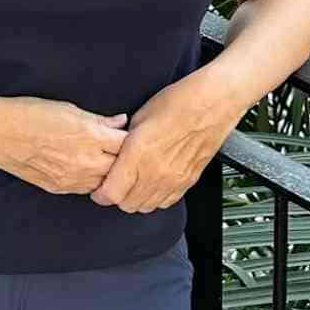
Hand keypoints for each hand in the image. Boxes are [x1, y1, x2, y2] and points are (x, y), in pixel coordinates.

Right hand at [0, 96, 129, 194]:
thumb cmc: (31, 113)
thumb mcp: (69, 109)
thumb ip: (98, 119)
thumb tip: (120, 122)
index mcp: (90, 135)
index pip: (126, 144)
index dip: (132, 140)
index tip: (134, 136)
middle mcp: (85, 160)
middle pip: (121, 167)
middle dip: (126, 160)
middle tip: (126, 153)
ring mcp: (73, 178)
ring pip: (105, 183)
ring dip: (109, 174)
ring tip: (108, 162)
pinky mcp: (60, 189)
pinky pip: (86, 189)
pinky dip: (92, 181)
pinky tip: (88, 169)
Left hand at [89, 66, 244, 212]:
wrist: (211, 104)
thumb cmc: (177, 102)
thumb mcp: (140, 116)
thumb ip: (125, 141)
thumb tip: (116, 152)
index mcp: (139, 154)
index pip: (112, 192)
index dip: (100, 193)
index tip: (98, 189)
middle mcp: (155, 172)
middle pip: (127, 204)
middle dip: (116, 196)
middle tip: (114, 184)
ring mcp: (173, 179)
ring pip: (146, 207)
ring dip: (135, 199)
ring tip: (133, 184)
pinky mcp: (188, 181)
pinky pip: (166, 202)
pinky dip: (155, 198)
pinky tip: (153, 183)